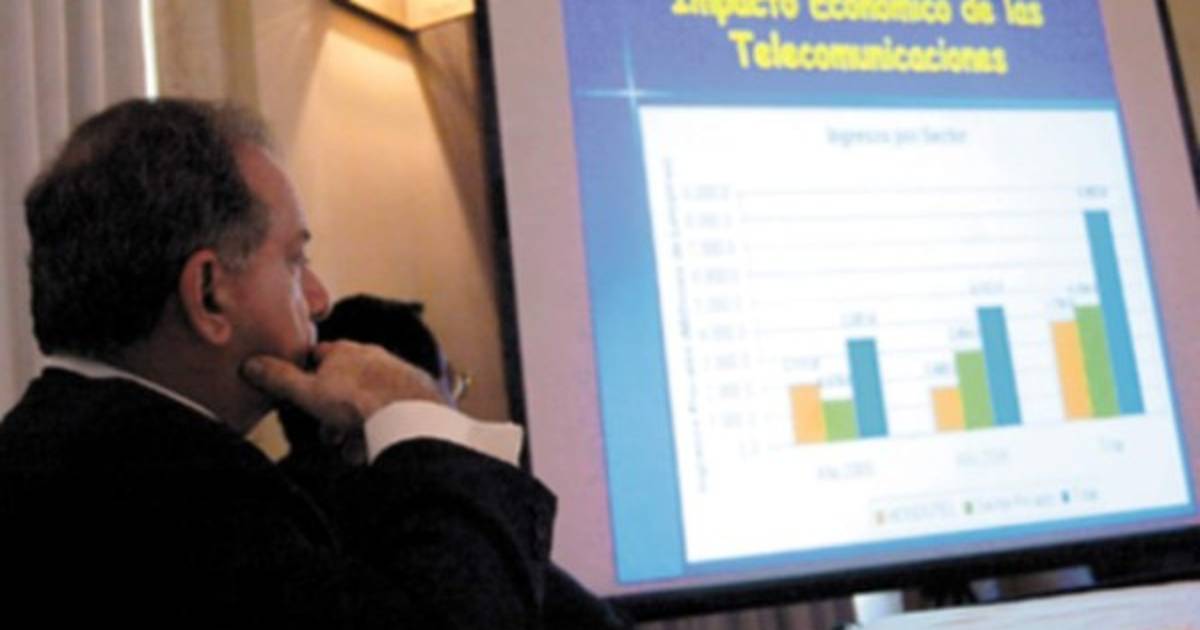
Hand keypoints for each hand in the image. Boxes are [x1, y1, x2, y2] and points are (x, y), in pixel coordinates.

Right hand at [241, 340, 443, 432]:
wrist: (410, 413)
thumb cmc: (356, 401)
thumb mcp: (307, 392)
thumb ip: (278, 379)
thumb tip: (249, 364)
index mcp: (345, 351)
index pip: (318, 357)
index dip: (306, 377)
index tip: (302, 397)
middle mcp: (373, 357)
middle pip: (344, 386)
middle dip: (333, 415)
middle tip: (329, 438)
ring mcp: (397, 374)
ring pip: (368, 403)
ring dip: (356, 429)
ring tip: (352, 452)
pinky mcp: (417, 394)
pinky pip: (391, 413)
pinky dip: (380, 430)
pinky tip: (375, 449)